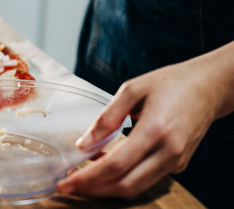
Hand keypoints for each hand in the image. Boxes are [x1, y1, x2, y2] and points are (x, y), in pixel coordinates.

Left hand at [56, 56, 228, 198]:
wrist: (208, 88)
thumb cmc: (169, 83)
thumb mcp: (132, 89)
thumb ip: (106, 117)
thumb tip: (83, 143)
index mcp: (156, 130)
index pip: (116, 164)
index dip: (88, 177)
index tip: (65, 182)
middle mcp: (169, 151)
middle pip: (125, 184)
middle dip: (92, 190)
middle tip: (66, 186)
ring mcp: (176, 161)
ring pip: (136, 187)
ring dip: (105, 188)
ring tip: (80, 179)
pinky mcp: (178, 164)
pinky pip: (145, 180)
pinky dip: (122, 179)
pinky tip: (103, 168)